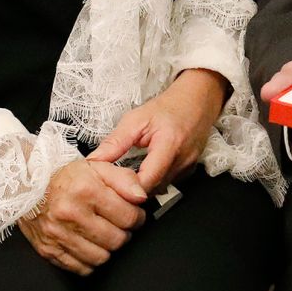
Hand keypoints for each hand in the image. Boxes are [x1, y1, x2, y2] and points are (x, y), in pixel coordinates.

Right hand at [19, 159, 145, 274]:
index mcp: (86, 190)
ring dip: (108, 249)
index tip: (135, 215)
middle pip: (116, 240)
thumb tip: (142, 197)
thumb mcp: (98, 167)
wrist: (27, 187)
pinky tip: (90, 245)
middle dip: (124, 234)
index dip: (137, 218)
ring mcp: (58, 234)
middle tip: (120, 226)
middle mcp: (71, 214)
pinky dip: (89, 260)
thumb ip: (125, 179)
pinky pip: (80, 267)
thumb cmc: (66, 178)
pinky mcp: (48, 250)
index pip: (128, 217)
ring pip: (100, 257)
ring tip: (105, 235)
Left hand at [88, 68, 226, 192]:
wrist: (198, 100)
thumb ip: (115, 142)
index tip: (110, 184)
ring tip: (127, 176)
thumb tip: (93, 161)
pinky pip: (167, 184)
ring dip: (142, 187)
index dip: (126, 188)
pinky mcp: (189, 171)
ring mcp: (188, 167)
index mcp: (169, 145)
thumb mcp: (136, 119)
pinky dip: (154, 181)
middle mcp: (182, 160)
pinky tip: (145, 171)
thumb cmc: (168, 107)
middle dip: (131, 190)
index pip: (146, 181)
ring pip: (159, 190)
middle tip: (113, 182)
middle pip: (152, 190)